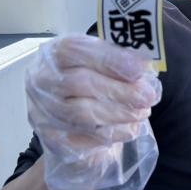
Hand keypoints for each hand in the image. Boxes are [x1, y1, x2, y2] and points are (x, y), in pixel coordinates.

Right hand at [25, 34, 161, 189]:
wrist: (70, 120)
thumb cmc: (91, 81)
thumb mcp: (102, 62)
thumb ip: (119, 59)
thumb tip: (145, 66)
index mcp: (54, 53)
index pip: (74, 50)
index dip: (109, 58)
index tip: (140, 69)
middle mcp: (41, 81)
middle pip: (79, 82)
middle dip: (120, 90)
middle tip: (149, 96)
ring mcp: (42, 112)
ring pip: (82, 113)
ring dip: (120, 113)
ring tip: (144, 112)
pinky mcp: (51, 139)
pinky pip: (84, 138)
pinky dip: (114, 133)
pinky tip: (132, 128)